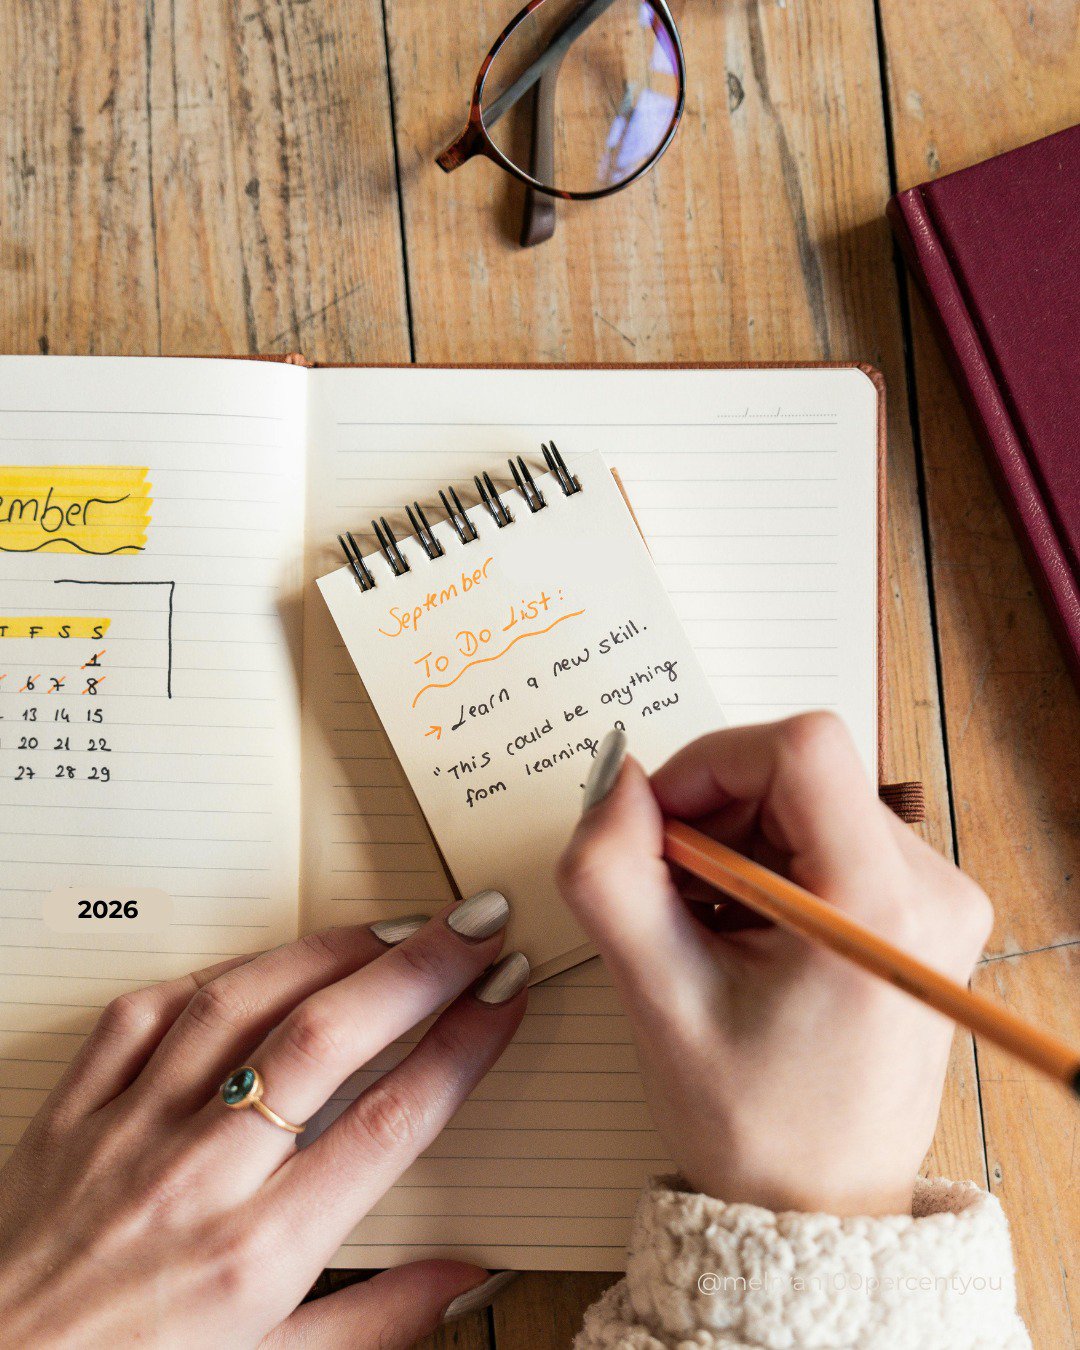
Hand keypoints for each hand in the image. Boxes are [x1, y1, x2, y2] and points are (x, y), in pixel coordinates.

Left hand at [0, 897, 527, 1346]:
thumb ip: (375, 1322)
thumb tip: (468, 1278)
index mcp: (258, 1252)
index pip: (390, 1120)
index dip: (462, 1046)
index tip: (502, 995)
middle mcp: (199, 1177)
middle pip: (328, 1040)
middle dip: (418, 969)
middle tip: (473, 926)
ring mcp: (129, 1132)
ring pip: (240, 1004)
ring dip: (327, 952)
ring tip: (390, 926)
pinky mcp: (71, 1111)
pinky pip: (144, 1015)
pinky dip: (213, 975)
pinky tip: (261, 962)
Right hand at [557, 714, 992, 1216]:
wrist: (814, 1207)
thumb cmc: (749, 1123)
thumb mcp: (657, 996)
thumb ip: (612, 874)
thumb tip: (618, 780)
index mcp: (879, 908)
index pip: (800, 748)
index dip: (711, 765)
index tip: (660, 827)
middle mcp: (932, 890)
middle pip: (801, 773)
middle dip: (715, 816)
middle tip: (674, 898)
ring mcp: (936, 900)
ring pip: (809, 800)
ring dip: (736, 844)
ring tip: (709, 929)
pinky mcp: (923, 910)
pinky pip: (830, 836)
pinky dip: (767, 864)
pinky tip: (743, 932)